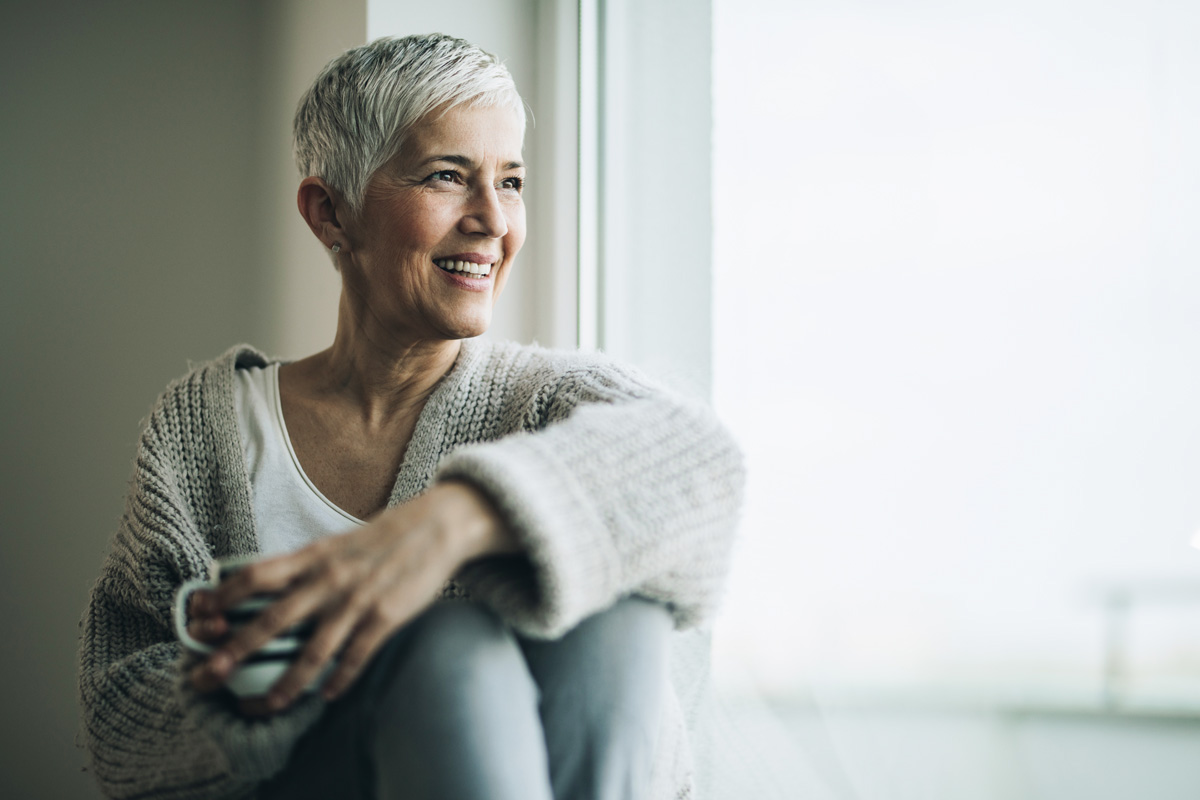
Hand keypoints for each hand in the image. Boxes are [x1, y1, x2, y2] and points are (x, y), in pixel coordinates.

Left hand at [188, 481, 516, 714]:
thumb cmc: (384, 537)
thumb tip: (265, 584)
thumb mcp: (336, 543)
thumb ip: (305, 565)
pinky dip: (339, 680)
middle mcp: (329, 578)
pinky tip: (327, 695)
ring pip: (313, 651)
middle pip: (272, 619)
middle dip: (236, 650)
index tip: (199, 617)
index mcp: (314, 556)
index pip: (255, 575)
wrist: (437, 526)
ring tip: (268, 705)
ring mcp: (357, 600)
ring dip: (286, 683)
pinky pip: (356, 656)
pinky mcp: (386, 616)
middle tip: (209, 675)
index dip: (223, 597)